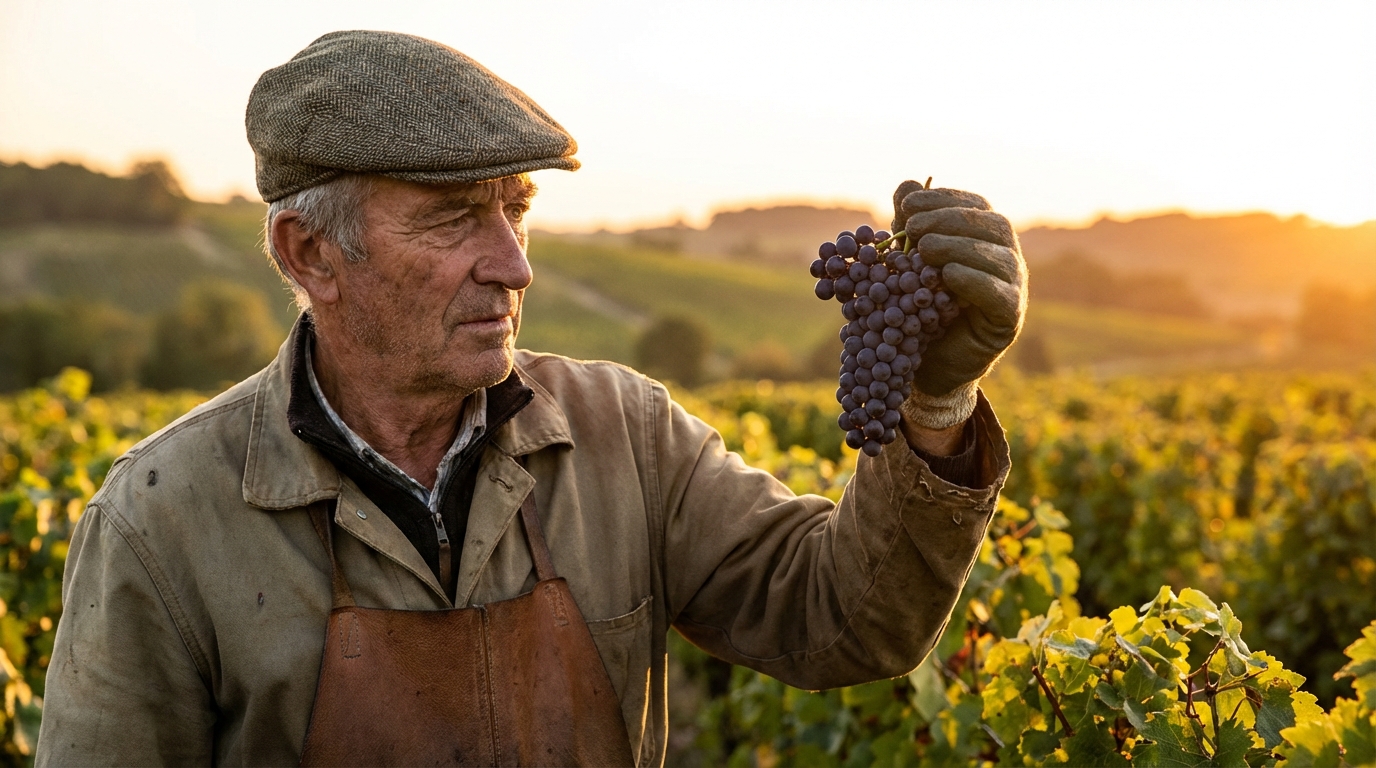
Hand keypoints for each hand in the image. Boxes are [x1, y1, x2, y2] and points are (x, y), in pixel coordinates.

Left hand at [891, 181, 1026, 429]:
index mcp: (985, 237)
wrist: (926, 362)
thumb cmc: (917, 306)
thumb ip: (909, 225)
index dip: (943, 199)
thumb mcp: (907, 262)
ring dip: (958, 247)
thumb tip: (907, 184)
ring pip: (998, 256)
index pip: (974, 206)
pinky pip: (1000, 294)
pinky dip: (975, 281)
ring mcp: (1013, 287)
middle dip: (948, 220)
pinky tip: (948, 275)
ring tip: (923, 249)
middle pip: (991, 224)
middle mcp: (1006, 256)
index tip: (907, 204)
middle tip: (911, 228)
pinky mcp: (1010, 318)